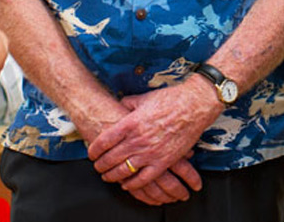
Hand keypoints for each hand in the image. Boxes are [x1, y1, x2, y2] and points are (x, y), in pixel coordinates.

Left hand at [67, 92, 196, 204]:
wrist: (193, 106)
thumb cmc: (169, 100)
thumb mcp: (143, 98)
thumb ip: (128, 103)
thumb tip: (120, 104)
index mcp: (130, 122)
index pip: (104, 140)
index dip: (95, 149)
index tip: (91, 153)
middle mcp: (137, 139)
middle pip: (111, 158)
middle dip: (100, 165)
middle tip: (97, 167)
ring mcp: (150, 152)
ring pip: (124, 170)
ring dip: (112, 176)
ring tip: (107, 176)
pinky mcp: (163, 162)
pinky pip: (143, 179)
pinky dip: (133, 184)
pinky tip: (127, 184)